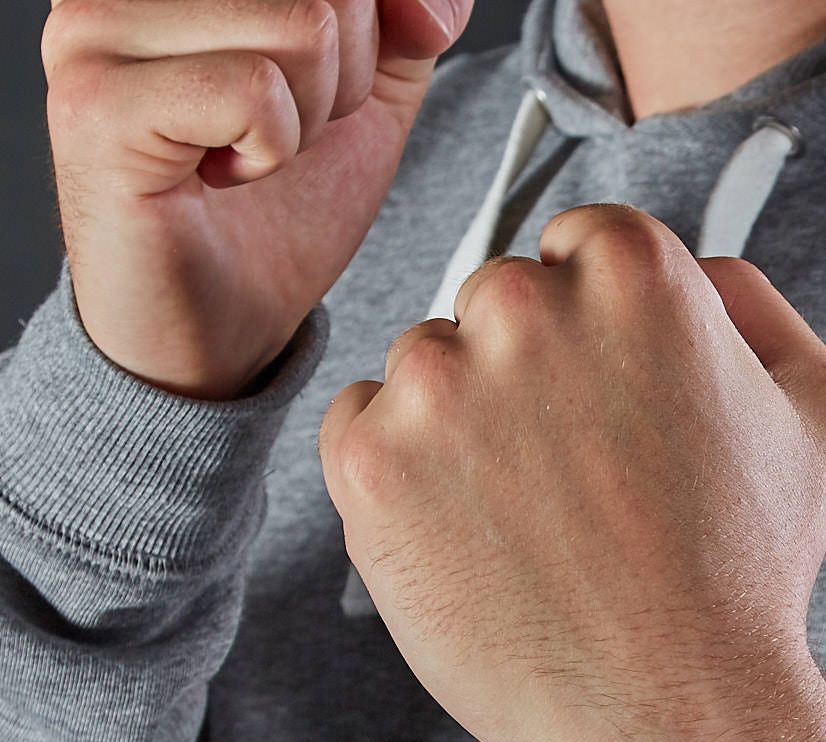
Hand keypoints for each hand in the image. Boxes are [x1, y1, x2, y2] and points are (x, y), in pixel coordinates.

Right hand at [42, 0, 472, 399]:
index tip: (361, 75)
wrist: (216, 326)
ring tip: (254, 152)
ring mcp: (98, 30)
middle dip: (351, 76)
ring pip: (305, 24)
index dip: (382, 16)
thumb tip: (428, 5)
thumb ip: (400, 26)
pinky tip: (226, 176)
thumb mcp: (366, 97)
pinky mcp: (99, 104)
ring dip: (313, 118)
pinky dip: (273, 150)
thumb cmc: (276, 212)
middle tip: (289, 131)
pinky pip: (257, 92)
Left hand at [319, 204, 825, 741]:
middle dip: (530, 376)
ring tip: (530, 526)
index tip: (606, 405)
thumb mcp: (819, 412)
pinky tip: (469, 538)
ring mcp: (437, 386)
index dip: (595, 335)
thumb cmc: (748, 575)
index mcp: (633, 272)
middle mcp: (524, 306)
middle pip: (496, 304)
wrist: (677, 716)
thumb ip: (754, 303)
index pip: (579, 249)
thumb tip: (694, 268)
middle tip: (577, 483)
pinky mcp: (371, 465)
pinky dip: (401, 474)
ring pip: (426, 367)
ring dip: (463, 427)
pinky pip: (360, 427)